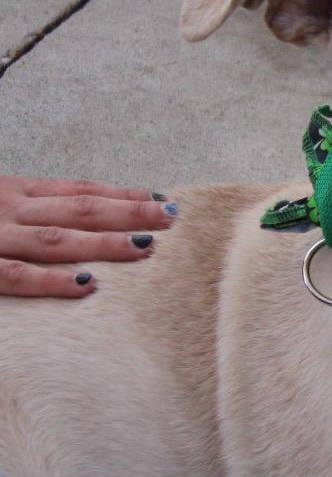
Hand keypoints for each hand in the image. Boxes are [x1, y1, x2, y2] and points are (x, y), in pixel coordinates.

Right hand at [0, 176, 176, 297]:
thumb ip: (33, 211)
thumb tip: (84, 221)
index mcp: (16, 192)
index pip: (80, 192)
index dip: (123, 196)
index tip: (161, 201)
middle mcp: (10, 210)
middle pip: (79, 210)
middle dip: (129, 213)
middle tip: (171, 217)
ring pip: (56, 240)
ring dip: (104, 243)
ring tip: (145, 248)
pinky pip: (17, 276)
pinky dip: (52, 280)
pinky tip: (89, 285)